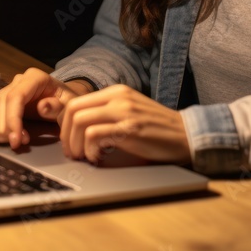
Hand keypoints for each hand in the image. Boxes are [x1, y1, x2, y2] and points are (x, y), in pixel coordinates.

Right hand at [0, 68, 92, 149]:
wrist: (64, 101)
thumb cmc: (66, 103)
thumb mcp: (69, 105)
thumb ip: (58, 107)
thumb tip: (42, 107)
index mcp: (35, 77)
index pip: (16, 96)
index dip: (13, 119)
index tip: (16, 139)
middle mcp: (19, 79)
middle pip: (1, 101)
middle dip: (5, 127)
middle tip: (16, 144)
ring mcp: (10, 87)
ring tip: (12, 142)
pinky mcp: (4, 98)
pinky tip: (7, 138)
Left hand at [58, 84, 191, 166]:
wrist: (186, 134)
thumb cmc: (156, 128)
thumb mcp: (129, 112)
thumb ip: (107, 114)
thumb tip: (77, 127)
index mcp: (115, 92)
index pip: (75, 102)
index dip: (64, 125)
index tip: (69, 141)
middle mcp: (117, 97)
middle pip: (73, 110)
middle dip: (65, 136)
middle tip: (72, 153)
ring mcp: (124, 111)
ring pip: (79, 122)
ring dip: (76, 145)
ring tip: (85, 157)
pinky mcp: (130, 129)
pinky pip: (94, 135)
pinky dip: (90, 150)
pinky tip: (99, 158)